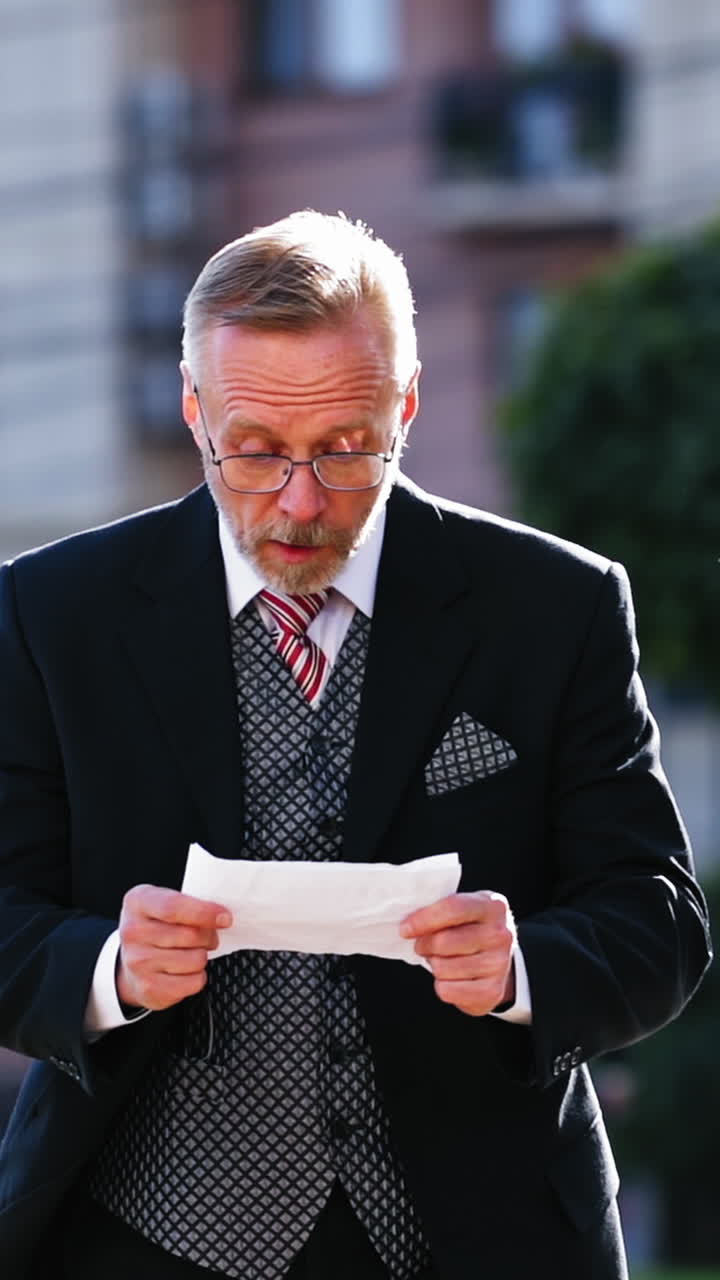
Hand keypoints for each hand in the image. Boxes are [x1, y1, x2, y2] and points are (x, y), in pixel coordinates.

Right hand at [116, 884, 232, 1011]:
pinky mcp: (148, 988)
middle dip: (209, 936)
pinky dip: (197, 977)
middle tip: (207, 937)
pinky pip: (192, 983)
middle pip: (189, 935)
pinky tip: (185, 970)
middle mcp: (132, 932)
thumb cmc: (156, 925)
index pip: (173, 907)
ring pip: (195, 960)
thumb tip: (222, 917)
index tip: (225, 918)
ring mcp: (137, 962)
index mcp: (138, 902)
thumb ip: (190, 903)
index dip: (204, 912)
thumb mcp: (165, 901)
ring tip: (191, 952)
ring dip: (202, 956)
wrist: (130, 960)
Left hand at [400, 891, 515, 1015]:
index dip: (424, 919)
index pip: (453, 908)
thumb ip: (440, 910)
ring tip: (443, 960)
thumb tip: (408, 924)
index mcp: (492, 906)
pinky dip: (442, 985)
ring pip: (442, 967)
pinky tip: (452, 977)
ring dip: (434, 965)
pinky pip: (448, 990)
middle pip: (443, 941)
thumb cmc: (472, 929)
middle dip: (424, 945)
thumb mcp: (464, 910)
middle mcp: (500, 934)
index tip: (405, 929)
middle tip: (424, 945)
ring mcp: (499, 964)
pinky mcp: (493, 991)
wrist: (500, 959)